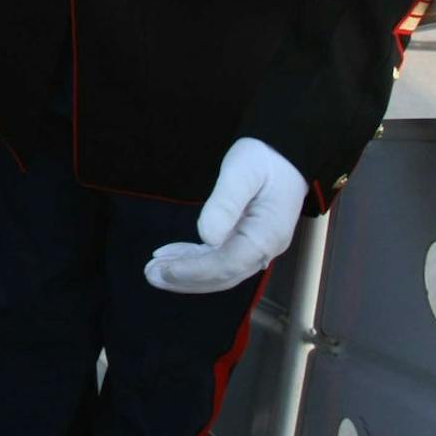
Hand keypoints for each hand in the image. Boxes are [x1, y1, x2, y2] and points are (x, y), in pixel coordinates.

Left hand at [145, 137, 305, 293]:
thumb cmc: (264, 159)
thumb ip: (225, 202)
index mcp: (266, 235)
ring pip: (218, 272)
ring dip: (185, 274)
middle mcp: (263, 250)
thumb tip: (207, 237)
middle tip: (150, 274)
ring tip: (153, 270)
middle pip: (222, 275)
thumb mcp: (243, 171)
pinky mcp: (245, 243)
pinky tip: (170, 257)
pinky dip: (193, 261)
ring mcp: (255, 249)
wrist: (284, 157)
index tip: (167, 269)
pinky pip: (218, 259)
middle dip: (185, 278)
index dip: (195, 271)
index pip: (227, 264)